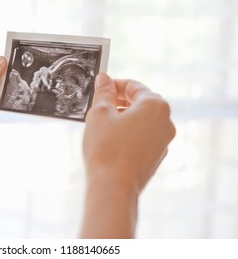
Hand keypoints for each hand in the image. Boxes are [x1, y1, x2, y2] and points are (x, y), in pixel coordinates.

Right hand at [80, 73, 174, 237]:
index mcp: (155, 105)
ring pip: (143, 120)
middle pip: (141, 102)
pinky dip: (130, 132)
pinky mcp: (157, 156)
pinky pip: (144, 136)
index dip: (114, 84)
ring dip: (125, 116)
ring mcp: (164, 141)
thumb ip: (104, 92)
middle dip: (120, 100)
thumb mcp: (100, 113)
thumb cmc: (106, 148)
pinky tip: (113, 139)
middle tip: (100, 103)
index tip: (100, 86)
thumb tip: (104, 78)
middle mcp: (165, 121)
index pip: (134, 86)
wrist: (114, 187)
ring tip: (104, 122)